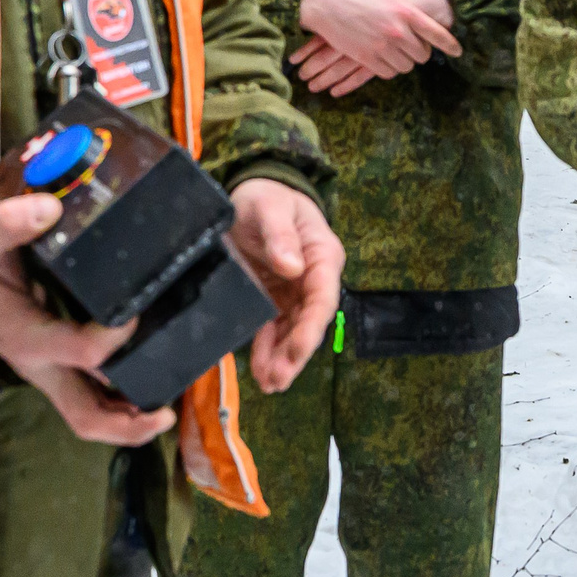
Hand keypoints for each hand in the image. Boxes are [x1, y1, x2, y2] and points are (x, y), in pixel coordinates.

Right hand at [0, 194, 174, 444]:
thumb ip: (7, 223)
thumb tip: (49, 210)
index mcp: (27, 338)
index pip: (81, 350)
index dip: (116, 338)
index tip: (136, 314)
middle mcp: (42, 366)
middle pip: (86, 415)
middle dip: (128, 425)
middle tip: (167, 415)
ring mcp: (51, 374)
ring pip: (91, 414)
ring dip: (129, 419)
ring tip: (168, 411)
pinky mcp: (59, 370)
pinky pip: (92, 399)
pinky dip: (120, 401)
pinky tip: (150, 385)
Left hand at [228, 178, 345, 391]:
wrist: (254, 192)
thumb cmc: (267, 196)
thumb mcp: (269, 208)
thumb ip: (280, 235)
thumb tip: (291, 266)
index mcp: (322, 256)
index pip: (322, 297)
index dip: (311, 328)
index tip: (298, 351)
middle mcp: (312, 277)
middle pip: (309, 321)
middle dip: (295, 353)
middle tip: (277, 379)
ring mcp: (293, 290)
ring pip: (292, 330)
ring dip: (282, 358)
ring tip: (268, 384)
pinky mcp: (273, 297)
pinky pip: (272, 328)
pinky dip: (267, 349)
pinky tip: (260, 372)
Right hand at [291, 0, 460, 92]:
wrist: (323, 3)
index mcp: (405, 11)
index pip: (437, 33)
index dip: (451, 45)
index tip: (457, 51)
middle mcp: (397, 31)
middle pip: (423, 55)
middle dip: (421, 52)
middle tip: (414, 46)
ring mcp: (382, 47)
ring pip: (406, 66)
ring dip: (406, 61)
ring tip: (399, 52)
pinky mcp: (366, 58)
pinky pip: (388, 73)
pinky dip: (390, 68)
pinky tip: (386, 59)